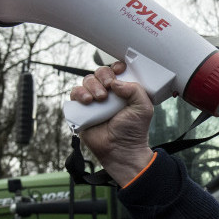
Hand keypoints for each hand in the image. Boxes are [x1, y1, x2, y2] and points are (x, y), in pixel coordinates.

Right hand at [70, 62, 155, 185]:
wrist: (120, 150)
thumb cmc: (133, 131)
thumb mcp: (143, 108)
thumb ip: (136, 90)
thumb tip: (116, 82)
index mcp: (124, 90)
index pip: (117, 71)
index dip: (116, 68)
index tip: (119, 71)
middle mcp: (109, 93)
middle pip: (100, 72)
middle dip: (103, 76)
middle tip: (108, 87)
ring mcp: (94, 100)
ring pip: (87, 81)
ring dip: (92, 85)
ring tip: (100, 98)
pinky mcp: (82, 109)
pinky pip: (75, 93)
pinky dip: (79, 93)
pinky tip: (88, 101)